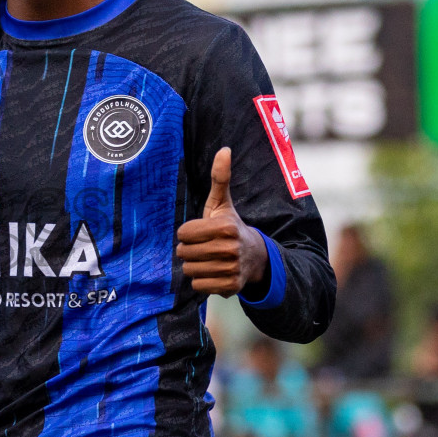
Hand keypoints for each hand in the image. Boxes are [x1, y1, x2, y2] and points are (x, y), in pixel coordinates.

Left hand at [174, 147, 268, 297]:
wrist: (254, 257)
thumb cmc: (230, 227)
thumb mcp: (222, 204)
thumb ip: (220, 178)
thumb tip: (224, 149)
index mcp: (225, 227)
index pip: (183, 233)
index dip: (187, 233)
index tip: (200, 232)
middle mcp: (230, 249)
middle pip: (184, 253)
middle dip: (189, 250)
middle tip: (203, 246)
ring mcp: (231, 269)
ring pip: (190, 271)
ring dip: (194, 266)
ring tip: (208, 259)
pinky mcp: (230, 287)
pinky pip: (198, 286)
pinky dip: (202, 281)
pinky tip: (213, 272)